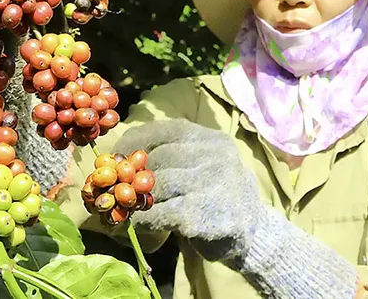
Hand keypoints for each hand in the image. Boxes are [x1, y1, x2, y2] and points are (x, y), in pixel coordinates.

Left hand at [114, 119, 357, 296]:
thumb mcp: (203, 168)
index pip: (165, 130)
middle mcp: (215, 156)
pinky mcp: (204, 213)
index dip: (135, 141)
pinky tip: (134, 223)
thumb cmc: (217, 199)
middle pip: (159, 158)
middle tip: (113, 187)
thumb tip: (121, 159)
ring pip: (159, 184)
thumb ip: (173, 159)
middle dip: (132, 174)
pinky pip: (162, 212)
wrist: (254, 237)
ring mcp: (212, 183)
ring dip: (134, 198)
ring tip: (120, 207)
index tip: (116, 155)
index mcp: (211, 139)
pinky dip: (143, 219)